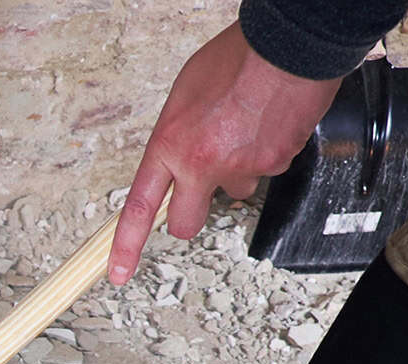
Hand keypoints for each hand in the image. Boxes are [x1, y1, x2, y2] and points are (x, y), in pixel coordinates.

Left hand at [109, 22, 344, 283]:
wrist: (287, 46)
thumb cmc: (235, 60)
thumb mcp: (183, 96)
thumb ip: (176, 137)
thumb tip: (177, 159)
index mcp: (169, 145)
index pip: (140, 208)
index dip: (127, 246)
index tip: (120, 273)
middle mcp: (202, 164)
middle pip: (187, 223)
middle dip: (190, 216)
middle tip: (197, 194)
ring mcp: (240, 169)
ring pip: (235, 191)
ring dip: (237, 172)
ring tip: (244, 130)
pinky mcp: (275, 165)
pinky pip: (267, 169)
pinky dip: (267, 151)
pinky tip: (267, 123)